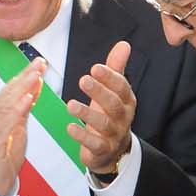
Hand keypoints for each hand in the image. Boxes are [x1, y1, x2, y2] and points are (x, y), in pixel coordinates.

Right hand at [0, 58, 45, 195]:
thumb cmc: (5, 152)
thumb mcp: (19, 126)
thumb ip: (25, 107)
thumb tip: (35, 85)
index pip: (12, 87)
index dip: (25, 74)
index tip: (39, 62)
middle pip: (9, 90)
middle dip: (26, 76)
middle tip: (40, 63)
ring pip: (8, 102)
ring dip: (23, 88)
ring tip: (35, 76)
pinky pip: (7, 121)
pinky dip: (17, 108)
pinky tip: (27, 99)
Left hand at [67, 39, 135, 174]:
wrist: (112, 151)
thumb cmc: (110, 115)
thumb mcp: (113, 92)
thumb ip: (116, 68)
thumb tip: (124, 44)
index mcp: (126, 101)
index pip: (121, 87)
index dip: (110, 78)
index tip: (95, 68)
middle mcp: (123, 117)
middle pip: (113, 104)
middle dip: (99, 92)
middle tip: (83, 80)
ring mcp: (114, 135)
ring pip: (103, 124)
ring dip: (87, 114)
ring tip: (70, 105)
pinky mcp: (103, 150)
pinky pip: (94, 144)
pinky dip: (82, 136)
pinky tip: (70, 127)